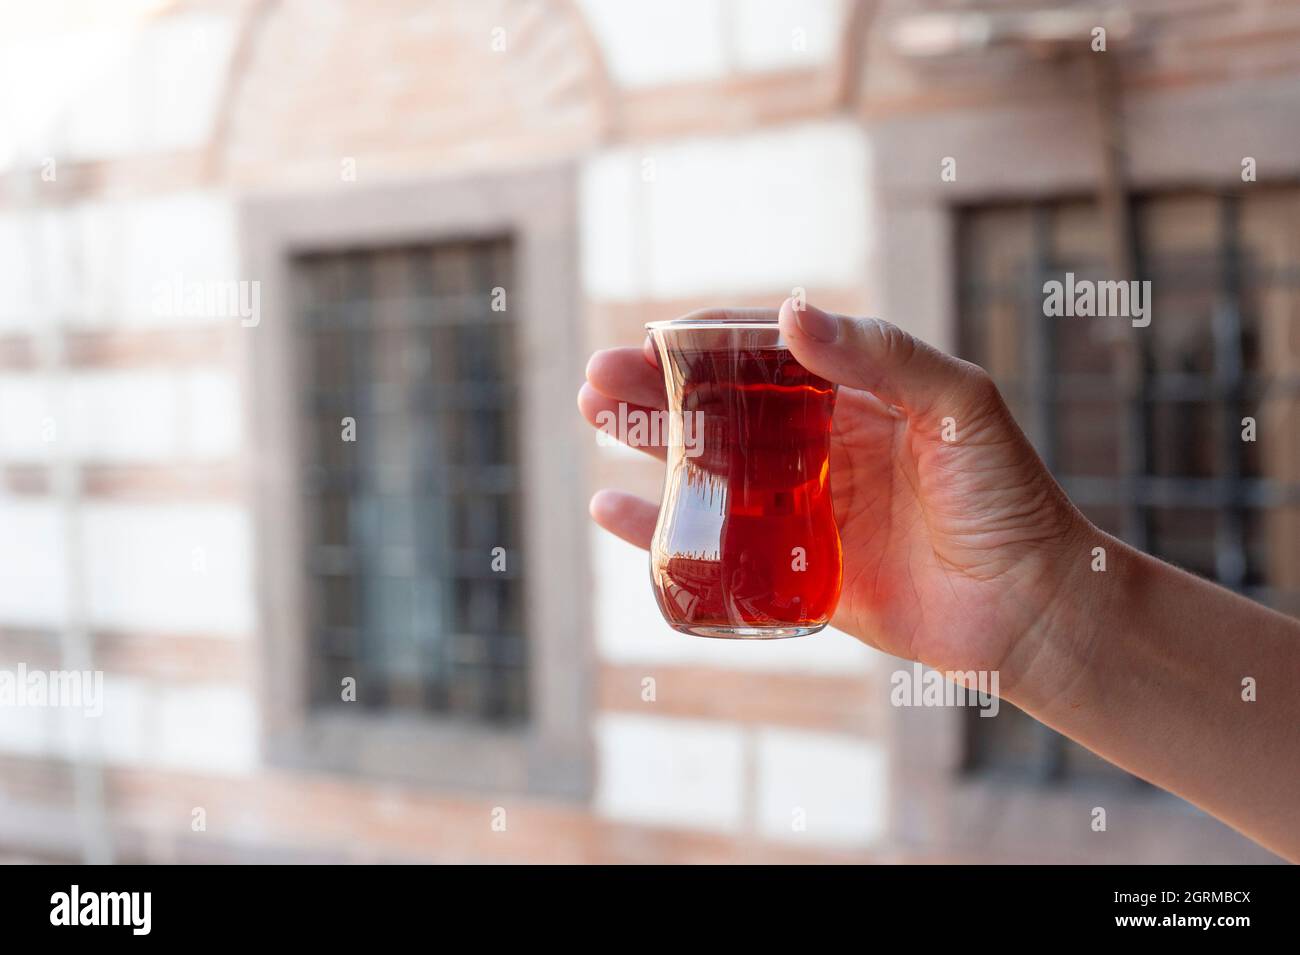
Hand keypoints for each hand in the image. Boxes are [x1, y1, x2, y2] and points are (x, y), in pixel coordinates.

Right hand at [578, 299, 1089, 688]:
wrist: (1032, 608)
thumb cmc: (1008, 496)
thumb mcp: (959, 404)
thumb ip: (882, 354)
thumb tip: (794, 313)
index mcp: (857, 394)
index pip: (767, 351)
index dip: (708, 340)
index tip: (655, 334)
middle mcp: (821, 445)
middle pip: (720, 405)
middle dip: (657, 388)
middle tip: (598, 378)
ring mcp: (804, 508)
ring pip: (707, 466)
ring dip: (647, 442)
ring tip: (593, 418)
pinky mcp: (795, 570)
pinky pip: (716, 544)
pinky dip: (660, 529)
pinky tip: (611, 509)